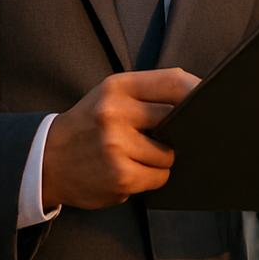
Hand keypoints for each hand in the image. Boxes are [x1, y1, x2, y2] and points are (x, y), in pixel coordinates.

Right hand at [40, 68, 199, 210]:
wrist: (47, 159)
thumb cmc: (88, 124)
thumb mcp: (111, 95)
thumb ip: (148, 93)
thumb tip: (198, 98)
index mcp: (117, 87)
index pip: (173, 82)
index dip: (198, 91)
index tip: (211, 99)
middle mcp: (115, 113)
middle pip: (176, 119)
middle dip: (179, 130)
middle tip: (166, 134)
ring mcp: (116, 146)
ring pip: (169, 154)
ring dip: (162, 158)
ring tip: (136, 155)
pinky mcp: (119, 177)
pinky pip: (158, 177)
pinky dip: (151, 177)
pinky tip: (129, 170)